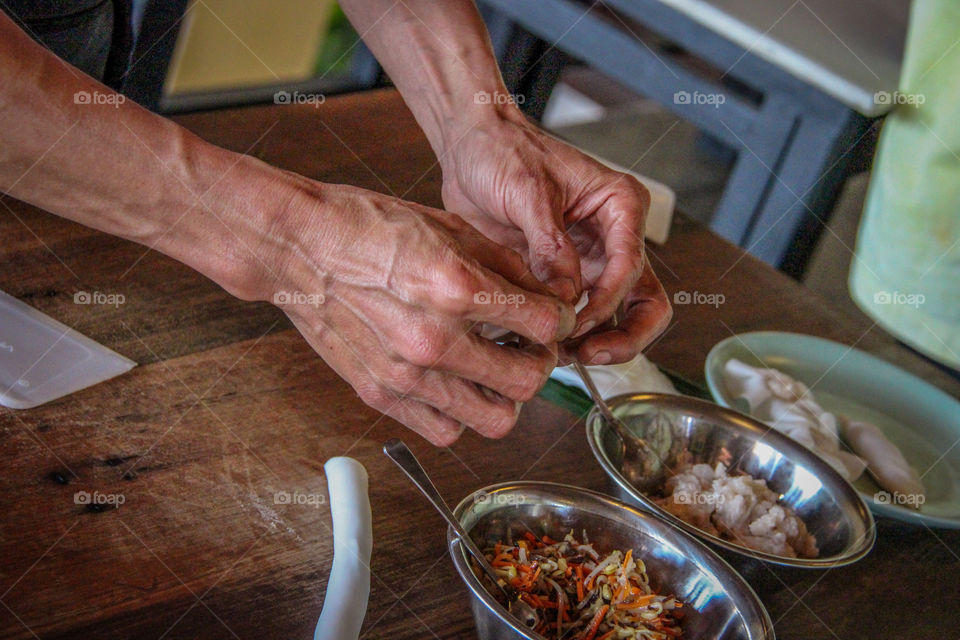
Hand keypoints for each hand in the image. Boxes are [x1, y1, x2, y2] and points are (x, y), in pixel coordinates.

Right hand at [257, 176, 574, 445]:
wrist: (298, 246)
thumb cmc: (368, 227)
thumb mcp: (449, 226)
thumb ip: (505, 267)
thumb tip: (544, 297)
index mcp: (456, 287)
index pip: (545, 326)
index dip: (559, 321)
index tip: (551, 318)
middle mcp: (434, 338)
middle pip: (528, 381)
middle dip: (540, 362)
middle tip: (529, 347)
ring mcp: (405, 374)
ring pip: (494, 420)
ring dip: (505, 396)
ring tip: (494, 370)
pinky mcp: (381, 395)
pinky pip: (446, 431)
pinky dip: (462, 415)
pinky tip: (456, 384)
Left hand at [440, 111, 671, 363]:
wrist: (470, 150)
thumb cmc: (503, 152)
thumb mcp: (527, 192)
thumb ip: (549, 245)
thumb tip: (565, 298)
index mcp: (620, 205)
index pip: (630, 266)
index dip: (607, 302)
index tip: (576, 320)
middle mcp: (615, 237)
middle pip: (645, 302)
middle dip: (623, 336)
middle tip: (586, 355)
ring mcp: (592, 262)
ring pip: (619, 317)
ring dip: (597, 343)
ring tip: (557, 353)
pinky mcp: (565, 278)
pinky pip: (578, 316)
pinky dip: (567, 336)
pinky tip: (539, 342)